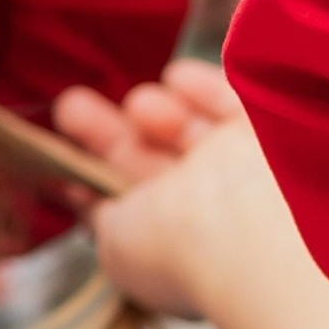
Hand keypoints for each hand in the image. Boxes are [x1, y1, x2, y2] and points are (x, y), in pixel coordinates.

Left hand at [57, 60, 302, 328]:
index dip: (90, 174)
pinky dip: (202, 89)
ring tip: (140, 108)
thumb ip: (96, 215)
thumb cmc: (178, 249)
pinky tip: (175, 79)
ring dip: (153, 110)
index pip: (126, 201)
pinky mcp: (269, 137)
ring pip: (187, 130)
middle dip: (108, 133)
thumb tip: (76, 190)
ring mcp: (240, 173)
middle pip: (149, 159)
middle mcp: (206, 211)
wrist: (251, 232)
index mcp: (172, 246)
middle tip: (71, 107)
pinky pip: (230, 105)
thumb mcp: (114, 245)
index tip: (59, 157)